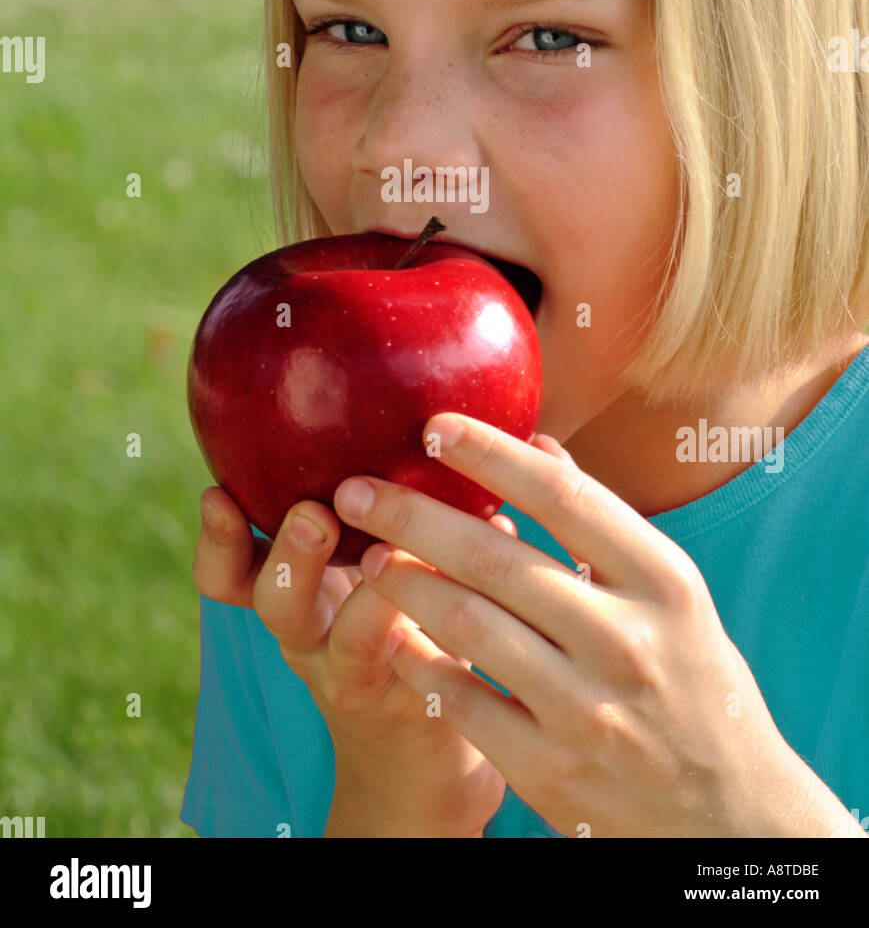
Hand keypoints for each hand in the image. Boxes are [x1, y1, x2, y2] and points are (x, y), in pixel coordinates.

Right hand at [192, 485, 511, 835]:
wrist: (424, 741)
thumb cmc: (393, 620)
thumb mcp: (364, 561)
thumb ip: (377, 498)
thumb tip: (434, 409)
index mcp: (291, 594)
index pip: (229, 572)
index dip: (217, 539)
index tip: (216, 492)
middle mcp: (312, 635)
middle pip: (274, 602)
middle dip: (288, 554)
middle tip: (312, 515)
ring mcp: (363, 671)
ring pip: (352, 639)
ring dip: (371, 595)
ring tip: (393, 557)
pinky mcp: (419, 696)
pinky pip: (429, 659)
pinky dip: (456, 605)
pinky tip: (487, 557)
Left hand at [332, 414, 803, 838]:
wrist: (726, 812)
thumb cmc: (689, 678)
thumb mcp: (670, 595)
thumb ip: (603, 522)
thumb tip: (537, 447)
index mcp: (662, 582)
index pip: (565, 497)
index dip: (491, 455)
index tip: (433, 425)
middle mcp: (627, 641)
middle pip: (499, 558)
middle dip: (413, 515)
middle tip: (357, 488)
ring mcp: (588, 710)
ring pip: (472, 626)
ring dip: (407, 584)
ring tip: (368, 555)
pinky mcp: (551, 769)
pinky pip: (465, 702)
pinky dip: (421, 663)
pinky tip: (391, 635)